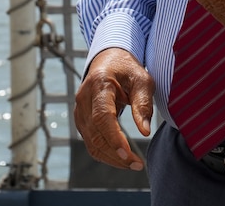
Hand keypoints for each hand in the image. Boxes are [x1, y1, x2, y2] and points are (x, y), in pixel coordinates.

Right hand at [73, 47, 153, 170]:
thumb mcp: (142, 80)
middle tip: (137, 165)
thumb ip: (143, 103)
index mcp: (99, 84)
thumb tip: (145, 131)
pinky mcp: (81, 120)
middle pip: (96, 134)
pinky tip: (121, 158)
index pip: (102, 116)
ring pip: (91, 142)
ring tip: (133, 164)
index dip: (114, 137)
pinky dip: (105, 153)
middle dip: (116, 154)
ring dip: (111, 157)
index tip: (128, 154)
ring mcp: (79, 110)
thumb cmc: (128, 70)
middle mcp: (84, 98)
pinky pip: (90, 142)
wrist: (108, 60)